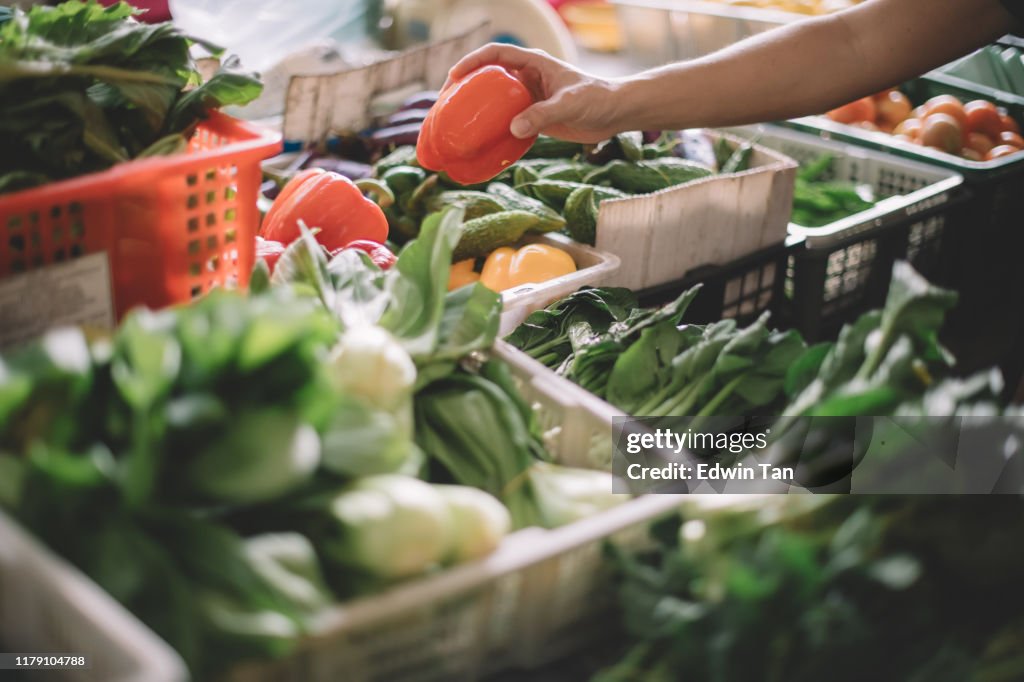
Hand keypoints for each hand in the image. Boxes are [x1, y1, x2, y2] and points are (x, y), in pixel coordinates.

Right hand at [445, 43, 625, 143]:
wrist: (614, 114)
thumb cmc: (597, 99)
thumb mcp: (569, 103)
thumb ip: (542, 114)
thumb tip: (514, 129)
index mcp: (533, 63)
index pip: (494, 55)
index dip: (472, 62)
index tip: (454, 77)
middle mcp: (526, 78)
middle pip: (487, 78)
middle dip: (464, 89)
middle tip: (445, 106)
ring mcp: (527, 98)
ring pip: (493, 102)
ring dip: (475, 112)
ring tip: (455, 126)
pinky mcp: (532, 118)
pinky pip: (506, 123)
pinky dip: (492, 131)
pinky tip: (480, 144)